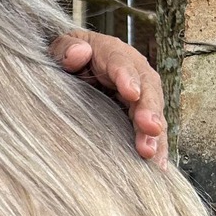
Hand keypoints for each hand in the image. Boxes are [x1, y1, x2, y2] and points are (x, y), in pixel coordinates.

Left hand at [52, 29, 167, 164]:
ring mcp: (138, 95)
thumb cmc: (65, 57)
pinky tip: (157, 167)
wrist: (70, 67)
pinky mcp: (138, 115)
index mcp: (111, 53)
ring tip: (151, 154)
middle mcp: (133, 73)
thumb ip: (64, 49)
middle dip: (149, 109)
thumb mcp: (58, 47)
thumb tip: (79, 54)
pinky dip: (156, 148)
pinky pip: (150, 131)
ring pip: (152, 113)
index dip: (128, 77)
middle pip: (146, 89)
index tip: (132, 93)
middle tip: (150, 128)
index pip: (122, 63)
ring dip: (155, 134)